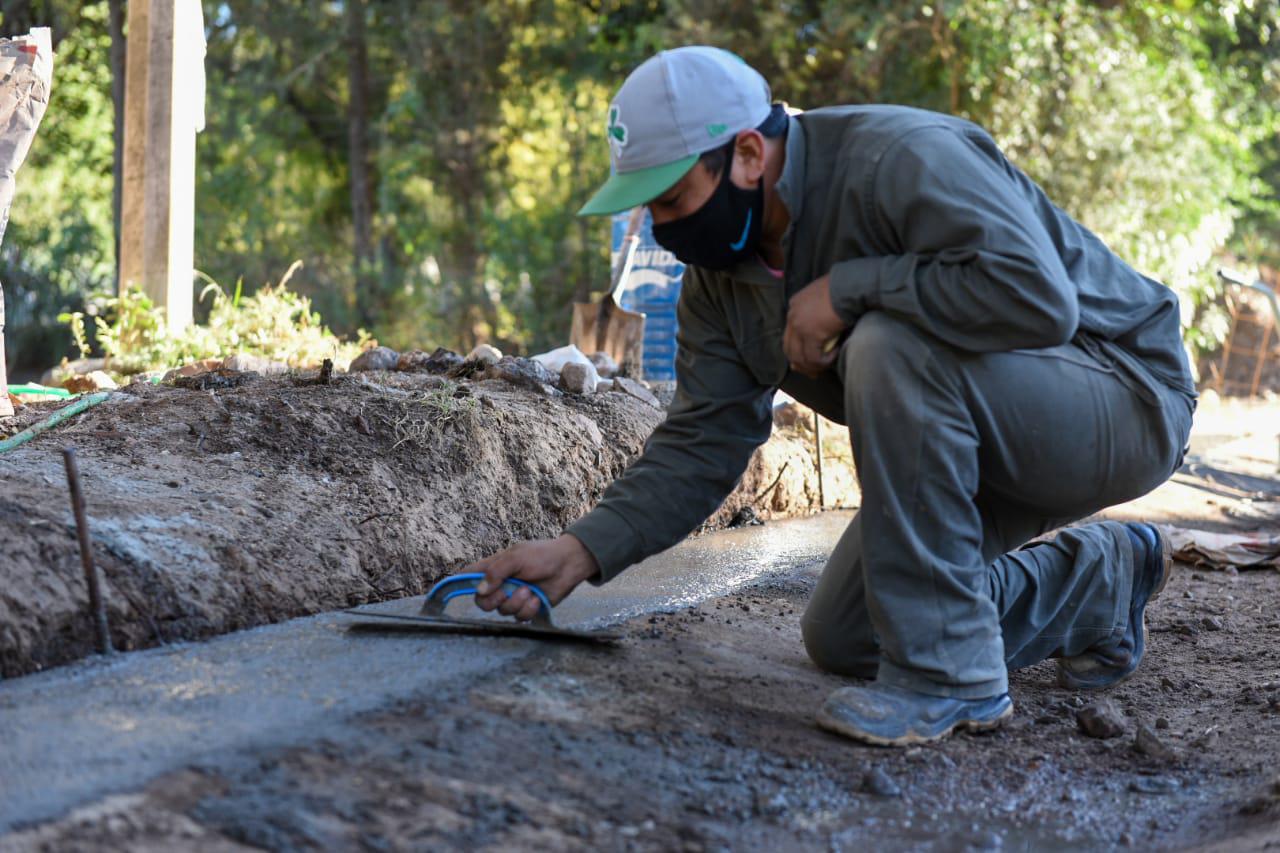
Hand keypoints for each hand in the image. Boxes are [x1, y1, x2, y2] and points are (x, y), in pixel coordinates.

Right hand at [465, 534, 599, 620]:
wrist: (568, 564)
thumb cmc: (542, 555)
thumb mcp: (517, 557)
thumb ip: (496, 572)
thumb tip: (480, 591)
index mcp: (493, 568)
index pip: (468, 576)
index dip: (458, 585)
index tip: (452, 593)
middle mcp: (500, 584)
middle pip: (482, 602)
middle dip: (494, 601)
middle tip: (506, 593)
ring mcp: (513, 597)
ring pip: (502, 612)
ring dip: (517, 602)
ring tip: (530, 590)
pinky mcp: (527, 608)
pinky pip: (519, 618)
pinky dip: (529, 609)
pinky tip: (537, 598)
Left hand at [783, 274, 847, 377]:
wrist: (851, 286)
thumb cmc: (844, 288)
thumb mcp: (824, 297)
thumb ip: (818, 311)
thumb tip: (823, 332)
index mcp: (794, 306)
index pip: (790, 335)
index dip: (798, 350)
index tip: (809, 360)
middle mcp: (792, 316)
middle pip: (789, 348)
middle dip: (801, 364)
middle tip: (814, 373)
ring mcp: (800, 326)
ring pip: (800, 357)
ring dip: (813, 365)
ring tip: (826, 365)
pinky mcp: (811, 334)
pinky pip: (814, 358)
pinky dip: (825, 361)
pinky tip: (835, 354)